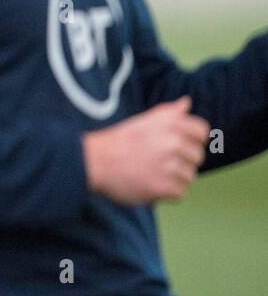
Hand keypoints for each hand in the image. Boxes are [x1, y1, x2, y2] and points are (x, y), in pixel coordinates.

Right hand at [82, 96, 210, 204]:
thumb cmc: (118, 141)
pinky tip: (148, 183)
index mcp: (170, 123)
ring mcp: (170, 165)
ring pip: (189, 176)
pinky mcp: (165, 187)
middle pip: (197, 156)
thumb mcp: (142, 120)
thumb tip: (186, 103)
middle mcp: (174, 142)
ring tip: (150, 172)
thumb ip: (168, 113)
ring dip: (173, 178)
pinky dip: (165, 192)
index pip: (202, 132)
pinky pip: (179, 192)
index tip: (174, 145)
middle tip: (155, 161)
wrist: (93, 161)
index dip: (190, 140)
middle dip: (181, 161)